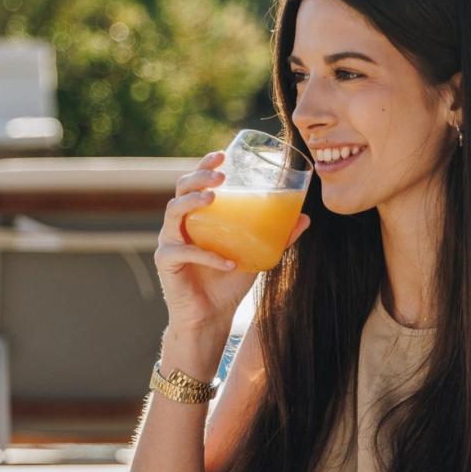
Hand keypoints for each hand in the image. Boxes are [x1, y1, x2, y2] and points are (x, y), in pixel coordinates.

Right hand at [155, 153, 309, 357]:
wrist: (211, 317)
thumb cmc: (230, 283)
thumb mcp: (258, 256)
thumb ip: (277, 237)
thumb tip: (305, 217)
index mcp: (198, 217)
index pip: (195, 183)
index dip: (204, 165)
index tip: (222, 154)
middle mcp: (180, 225)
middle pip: (180, 190)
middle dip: (198, 177)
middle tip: (221, 176)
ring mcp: (170, 242)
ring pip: (173, 213)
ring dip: (193, 202)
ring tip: (214, 198)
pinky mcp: (166, 263)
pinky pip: (183, 252)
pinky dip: (207, 256)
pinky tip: (228, 263)